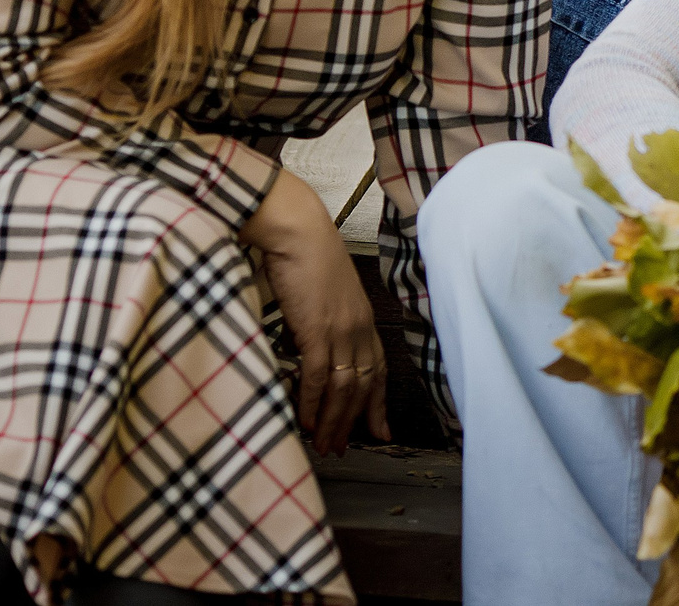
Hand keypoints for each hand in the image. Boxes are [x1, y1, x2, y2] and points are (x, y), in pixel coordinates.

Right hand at [241, 167, 391, 454]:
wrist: (297, 230)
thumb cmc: (305, 256)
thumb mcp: (325, 294)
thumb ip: (326, 322)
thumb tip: (313, 347)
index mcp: (363, 318)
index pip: (378, 368)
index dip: (377, 402)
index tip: (380, 430)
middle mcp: (358, 327)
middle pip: (362, 385)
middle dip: (352, 422)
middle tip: (342, 448)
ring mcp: (340, 329)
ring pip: (342, 387)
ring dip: (332, 420)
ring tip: (323, 445)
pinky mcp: (317, 329)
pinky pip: (317, 375)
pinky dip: (311, 401)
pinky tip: (305, 421)